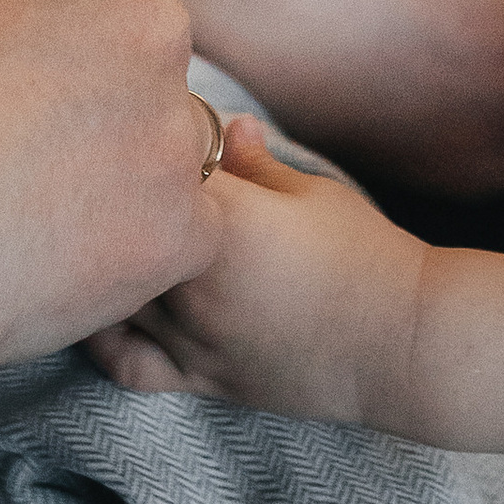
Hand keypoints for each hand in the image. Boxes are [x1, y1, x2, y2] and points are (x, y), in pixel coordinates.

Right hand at [0, 0, 221, 378]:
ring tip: (19, 223)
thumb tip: (15, 55)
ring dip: (114, 184)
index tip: (1, 81)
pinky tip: (44, 271)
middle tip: (12, 161)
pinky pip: (173, 241)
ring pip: (164, 153)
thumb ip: (1, 16)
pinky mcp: (183, 226)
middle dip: (96, 107)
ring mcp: (173, 124)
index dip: (50, 42)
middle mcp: (150, 13)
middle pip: (145, 60)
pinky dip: (122, 262)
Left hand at [91, 118, 428, 429]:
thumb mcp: (312, 192)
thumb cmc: (365, 254)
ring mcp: (193, 336)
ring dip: (102, 262)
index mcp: (221, 221)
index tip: (143, 128)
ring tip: (101, 236)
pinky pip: (126, 364)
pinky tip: (106, 311)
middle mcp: (193, 281)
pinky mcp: (202, 378)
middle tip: (110, 177)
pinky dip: (104, 338)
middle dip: (109, 201)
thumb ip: (255, 163)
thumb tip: (225, 125)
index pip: (149, 166)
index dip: (143, 143)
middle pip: (114, 230)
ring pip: (109, 295)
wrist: (402, 341)